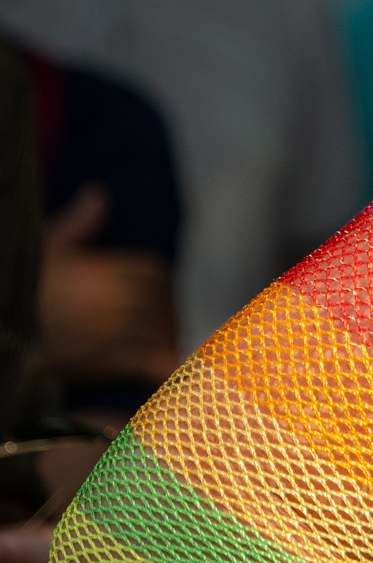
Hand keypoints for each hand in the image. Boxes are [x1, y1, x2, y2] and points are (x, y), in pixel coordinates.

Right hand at [38, 185, 177, 387]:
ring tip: (166, 343)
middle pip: (160, 303)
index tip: (160, 292)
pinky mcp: (103, 363)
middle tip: (166, 320)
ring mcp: (109, 333)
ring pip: (159, 333)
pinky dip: (162, 365)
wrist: (2, 332)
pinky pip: (147, 363)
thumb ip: (78, 224)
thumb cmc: (22, 289)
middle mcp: (109, 301)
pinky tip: (167, 368)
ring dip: (166, 338)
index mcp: (100, 271)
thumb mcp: (45, 250)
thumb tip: (99, 193)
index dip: (161, 282)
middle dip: (166, 311)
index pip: (153, 273)